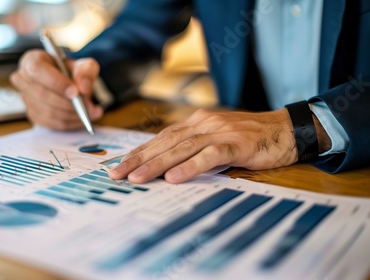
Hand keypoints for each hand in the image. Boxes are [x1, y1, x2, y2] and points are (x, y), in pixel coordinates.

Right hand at [10, 49, 103, 129]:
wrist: (68, 82)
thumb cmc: (71, 71)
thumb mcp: (83, 65)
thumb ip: (86, 72)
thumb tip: (83, 87)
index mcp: (31, 61)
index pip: (37, 71)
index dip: (56, 83)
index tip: (75, 92)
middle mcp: (23, 80)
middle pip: (43, 95)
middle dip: (69, 103)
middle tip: (89, 106)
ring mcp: (26, 99)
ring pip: (48, 112)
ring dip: (72, 115)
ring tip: (91, 113)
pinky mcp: (33, 115)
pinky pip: (52, 123)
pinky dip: (70, 123)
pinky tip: (82, 118)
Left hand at [109, 108, 298, 183]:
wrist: (286, 129)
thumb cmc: (250, 138)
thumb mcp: (216, 140)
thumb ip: (194, 148)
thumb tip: (167, 165)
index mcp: (196, 122)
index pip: (161, 138)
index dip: (139, 151)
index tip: (119, 165)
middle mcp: (203, 123)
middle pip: (165, 142)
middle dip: (138, 159)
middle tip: (116, 174)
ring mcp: (220, 132)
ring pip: (182, 148)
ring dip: (157, 164)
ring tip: (136, 178)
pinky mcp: (236, 143)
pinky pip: (209, 155)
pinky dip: (190, 167)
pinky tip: (173, 178)